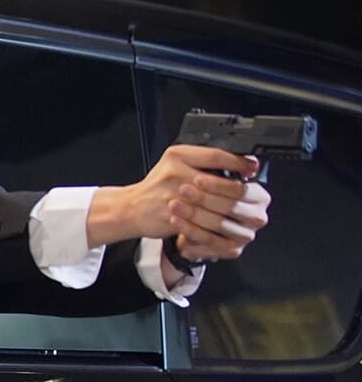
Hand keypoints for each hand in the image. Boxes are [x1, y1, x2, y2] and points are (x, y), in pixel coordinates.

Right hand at [91, 145, 260, 245]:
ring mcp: (172, 196)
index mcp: (177, 155)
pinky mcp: (171, 216)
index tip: (251, 168)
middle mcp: (174, 173)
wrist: (131, 207)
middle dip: (238, 191)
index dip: (238, 162)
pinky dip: (215, 225)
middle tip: (250, 193)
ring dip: (230, 210)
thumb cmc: (157, 187)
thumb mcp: (176, 163)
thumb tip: (239, 163)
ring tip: (241, 211)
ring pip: (213, 205)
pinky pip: (201, 222)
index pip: (216, 156)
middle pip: (219, 182)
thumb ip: (201, 161)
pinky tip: (225, 224)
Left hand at [170, 170, 269, 262]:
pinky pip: (210, 242)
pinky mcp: (232, 249)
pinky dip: (191, 231)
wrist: (195, 222)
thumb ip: (222, 167)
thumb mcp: (213, 179)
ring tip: (174, 204)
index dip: (218, 184)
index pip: (241, 189)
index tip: (197, 178)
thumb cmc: (206, 197)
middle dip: (204, 198)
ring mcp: (246, 234)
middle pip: (231, 207)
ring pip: (219, 224)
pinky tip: (177, 221)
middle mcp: (257, 216)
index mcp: (259, 196)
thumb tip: (234, 154)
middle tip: (183, 190)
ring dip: (194, 214)